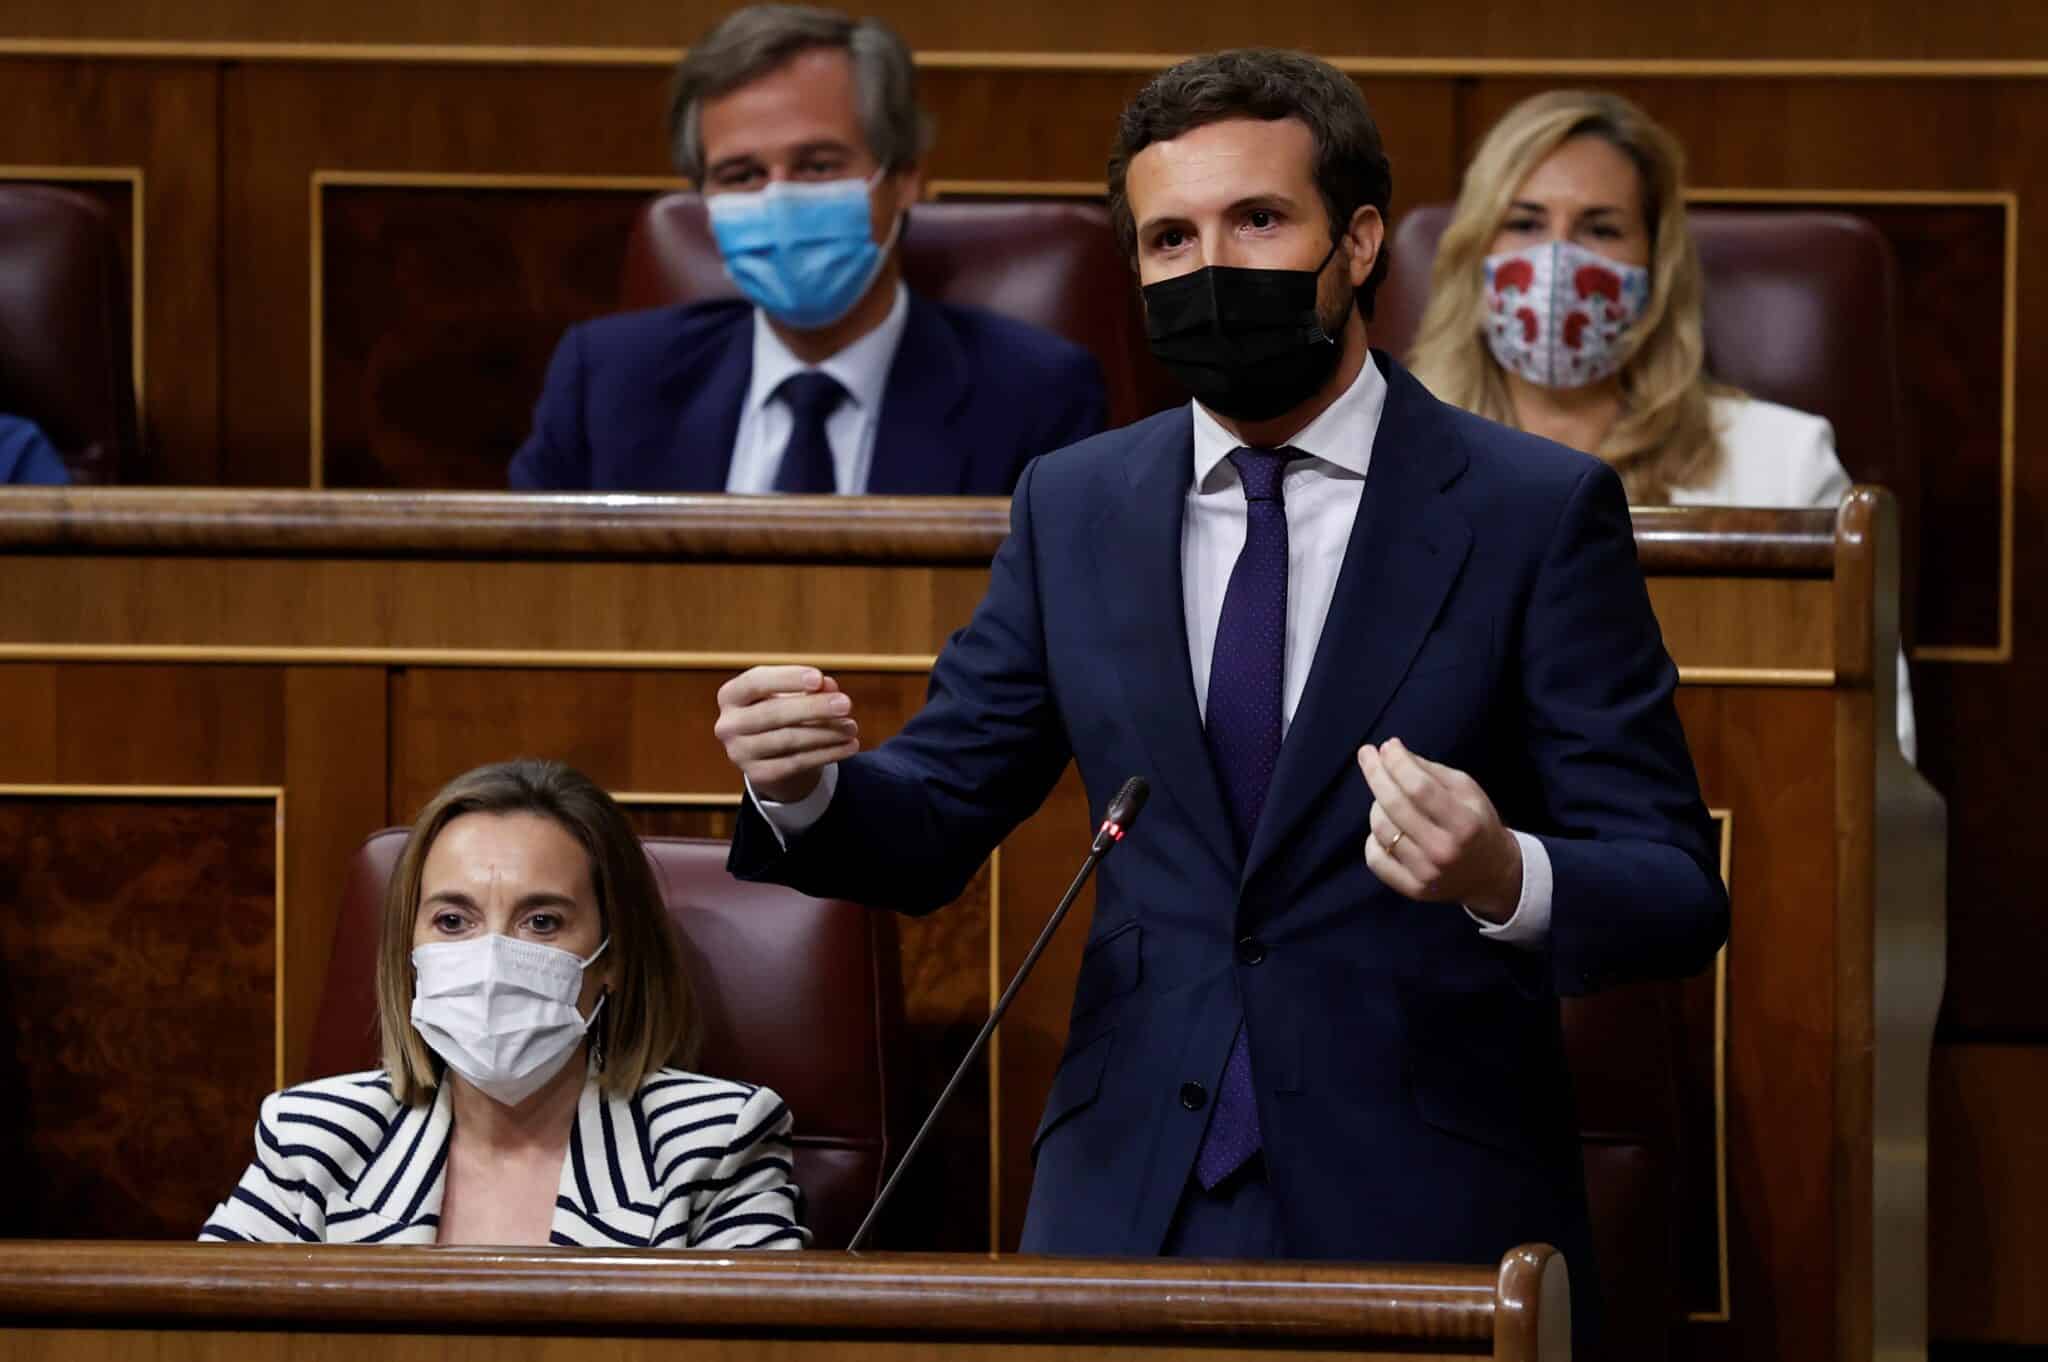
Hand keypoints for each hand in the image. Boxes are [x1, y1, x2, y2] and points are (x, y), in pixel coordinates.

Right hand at [714, 665, 860, 803]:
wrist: (768, 753)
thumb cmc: (780, 710)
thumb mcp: (791, 694)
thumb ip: (809, 687)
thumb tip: (829, 686)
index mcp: (730, 695)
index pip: (756, 682)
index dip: (787, 679)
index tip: (819, 678)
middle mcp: (728, 725)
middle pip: (773, 714)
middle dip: (813, 708)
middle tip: (846, 704)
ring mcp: (740, 753)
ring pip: (788, 740)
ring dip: (826, 733)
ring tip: (852, 727)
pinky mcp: (758, 775)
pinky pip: (797, 763)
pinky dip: (827, 753)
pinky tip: (849, 746)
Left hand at [1356, 738, 1521, 921]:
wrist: (1491, 874)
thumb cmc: (1476, 822)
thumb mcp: (1467, 790)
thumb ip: (1430, 770)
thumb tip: (1391, 751)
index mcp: (1465, 824)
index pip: (1419, 788)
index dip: (1397, 763)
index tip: (1386, 746)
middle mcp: (1444, 851)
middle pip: (1395, 806)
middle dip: (1376, 774)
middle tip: (1366, 754)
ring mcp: (1426, 874)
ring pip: (1381, 828)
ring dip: (1377, 805)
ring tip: (1388, 798)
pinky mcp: (1412, 889)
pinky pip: (1375, 858)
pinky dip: (1374, 837)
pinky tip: (1386, 828)